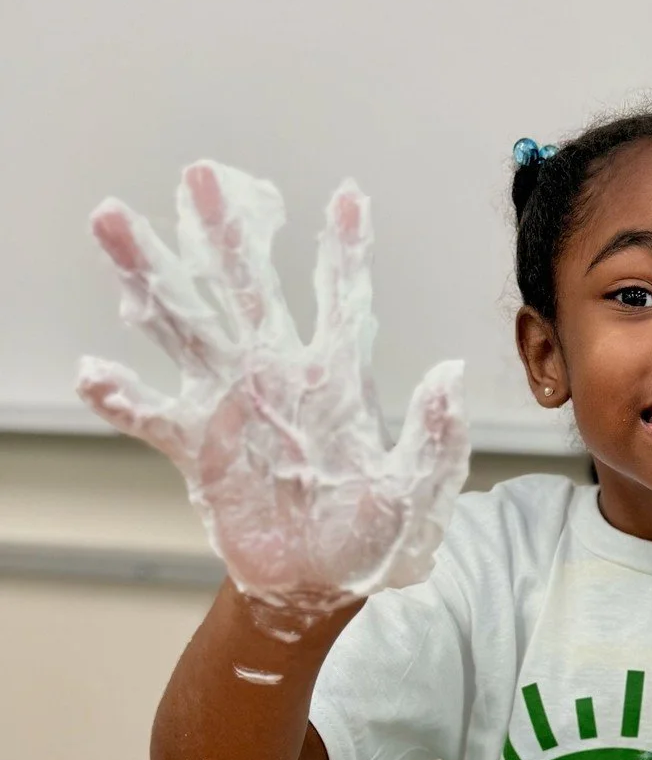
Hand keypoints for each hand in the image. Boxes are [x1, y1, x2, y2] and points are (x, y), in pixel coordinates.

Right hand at [78, 162, 468, 609]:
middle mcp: (278, 377)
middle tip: (198, 173)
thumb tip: (449, 373)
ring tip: (112, 220)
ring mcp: (232, 406)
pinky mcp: (199, 449)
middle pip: (245, 289)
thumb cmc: (370, 537)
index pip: (342, 299)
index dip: (344, 248)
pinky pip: (154, 416)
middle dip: (222, 232)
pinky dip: (123, 397)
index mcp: (336, 379)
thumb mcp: (417, 491)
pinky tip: (93, 373)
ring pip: (186, 327)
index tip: (348, 193)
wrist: (319, 586)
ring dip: (151, 277)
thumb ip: (435, 435)